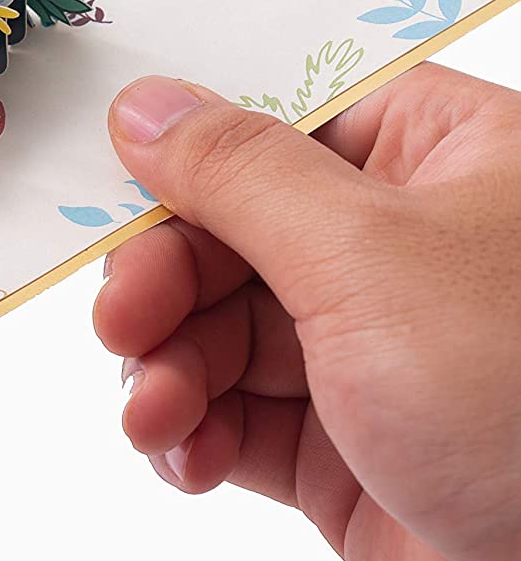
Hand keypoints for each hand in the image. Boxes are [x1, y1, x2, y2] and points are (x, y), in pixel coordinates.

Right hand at [96, 64, 520, 560]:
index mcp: (444, 160)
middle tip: (123, 323)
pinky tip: (186, 453)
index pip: (283, 119)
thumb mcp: (370, 260)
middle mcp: (407, 248)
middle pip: (231, 229)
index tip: (115, 186)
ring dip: (167, 368)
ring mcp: (373, 349)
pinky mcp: (347, 444)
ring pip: (218, 326)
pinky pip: (233, 411)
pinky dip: (192, 431)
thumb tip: (146, 107)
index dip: (190, 152)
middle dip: (164, 283)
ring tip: (157, 415)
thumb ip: (241, 173)